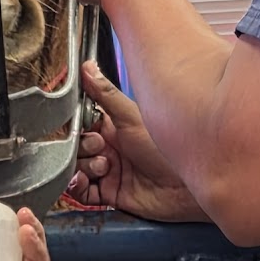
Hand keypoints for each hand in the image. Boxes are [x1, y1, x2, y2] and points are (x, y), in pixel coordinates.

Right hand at [64, 62, 207, 221]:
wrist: (183, 187)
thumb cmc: (166, 149)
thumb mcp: (131, 117)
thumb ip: (105, 94)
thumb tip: (88, 67)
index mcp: (114, 127)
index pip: (81, 124)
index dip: (77, 126)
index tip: (80, 126)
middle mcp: (110, 148)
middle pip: (76, 147)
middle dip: (82, 148)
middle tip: (99, 147)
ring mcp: (110, 171)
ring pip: (76, 169)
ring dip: (82, 167)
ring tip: (103, 166)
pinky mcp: (110, 193)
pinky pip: (82, 192)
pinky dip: (77, 187)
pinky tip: (83, 180)